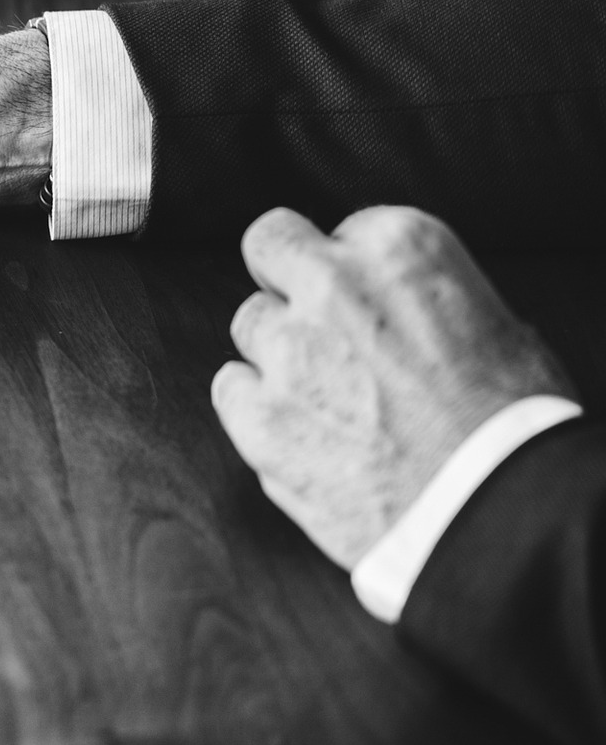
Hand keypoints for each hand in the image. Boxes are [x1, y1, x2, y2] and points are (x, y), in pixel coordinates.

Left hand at [212, 206, 573, 567]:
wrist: (497, 514)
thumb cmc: (514, 427)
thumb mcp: (496, 324)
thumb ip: (423, 296)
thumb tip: (395, 306)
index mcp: (400, 247)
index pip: (343, 230)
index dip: (357, 273)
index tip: (374, 307)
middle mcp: (332, 285)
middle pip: (271, 247)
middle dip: (290, 280)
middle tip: (321, 326)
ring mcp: (287, 350)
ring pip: (250, 324)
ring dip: (278, 352)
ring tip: (331, 399)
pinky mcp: (258, 416)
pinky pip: (230, 389)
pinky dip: (256, 407)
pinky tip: (302, 433)